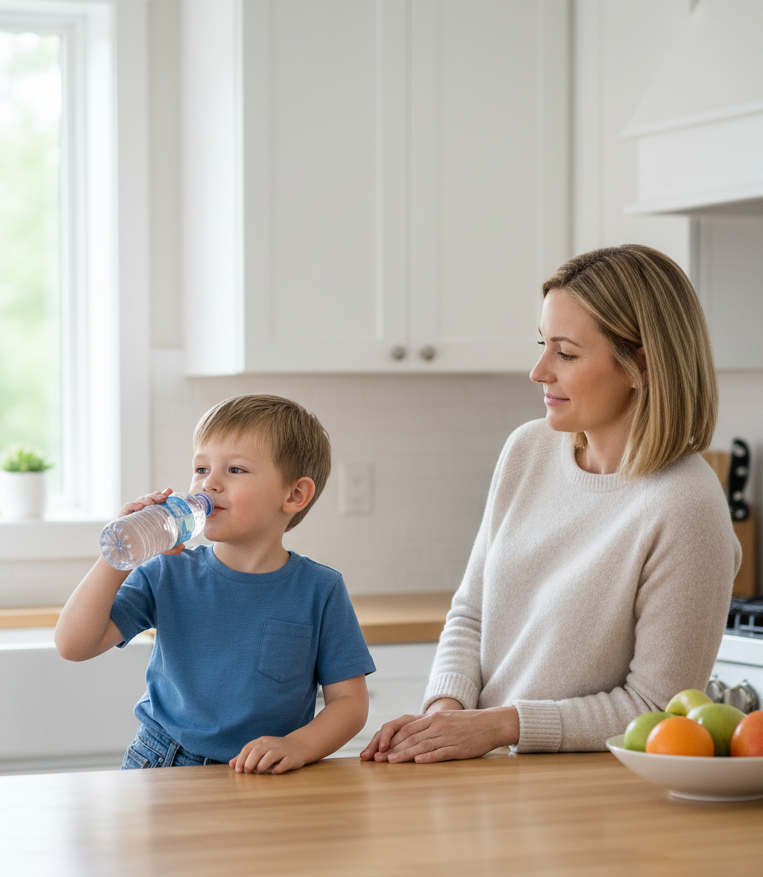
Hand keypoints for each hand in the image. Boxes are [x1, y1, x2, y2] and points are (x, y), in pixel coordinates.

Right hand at [118, 489, 184, 555]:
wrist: (126, 552)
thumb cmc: (144, 544)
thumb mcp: (160, 545)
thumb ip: (171, 547)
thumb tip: (182, 546)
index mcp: (152, 513)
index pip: (158, 500)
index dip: (164, 494)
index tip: (170, 491)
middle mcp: (143, 511)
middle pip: (150, 498)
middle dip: (157, 495)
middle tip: (164, 497)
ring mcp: (133, 513)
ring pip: (140, 500)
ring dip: (147, 499)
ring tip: (152, 502)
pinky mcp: (123, 517)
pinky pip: (127, 508)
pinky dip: (133, 505)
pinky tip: (139, 507)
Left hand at [229, 736, 306, 774]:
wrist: (299, 745)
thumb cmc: (275, 749)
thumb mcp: (260, 749)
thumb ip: (246, 756)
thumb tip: (231, 764)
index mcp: (262, 741)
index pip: (248, 747)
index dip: (241, 758)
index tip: (237, 770)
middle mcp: (271, 744)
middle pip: (258, 750)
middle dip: (250, 762)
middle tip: (247, 772)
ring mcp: (282, 750)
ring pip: (271, 755)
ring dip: (262, 765)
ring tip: (259, 772)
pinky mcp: (292, 758)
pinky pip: (284, 763)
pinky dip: (278, 768)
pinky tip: (274, 772)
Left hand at [368, 706, 519, 764]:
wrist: (492, 723)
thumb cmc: (467, 724)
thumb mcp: (445, 720)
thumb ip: (427, 726)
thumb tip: (408, 738)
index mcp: (432, 718)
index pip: (406, 728)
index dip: (389, 739)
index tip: (377, 749)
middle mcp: (437, 725)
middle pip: (410, 737)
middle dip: (391, 748)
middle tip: (376, 759)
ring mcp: (448, 736)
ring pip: (422, 744)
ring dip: (404, 754)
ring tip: (390, 761)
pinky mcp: (459, 748)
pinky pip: (441, 752)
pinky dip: (428, 757)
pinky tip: (418, 761)